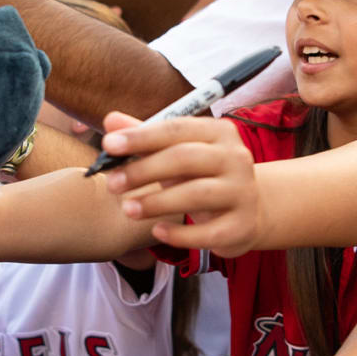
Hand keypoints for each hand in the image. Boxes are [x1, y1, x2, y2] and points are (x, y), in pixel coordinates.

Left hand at [98, 112, 264, 256]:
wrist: (248, 210)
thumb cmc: (202, 175)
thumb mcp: (176, 153)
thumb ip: (145, 138)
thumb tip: (110, 121)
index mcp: (219, 132)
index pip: (176, 129)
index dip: (141, 136)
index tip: (108, 144)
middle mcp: (236, 158)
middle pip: (185, 159)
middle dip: (144, 170)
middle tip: (112, 184)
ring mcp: (242, 192)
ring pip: (196, 195)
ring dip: (157, 202)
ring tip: (127, 210)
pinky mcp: (242, 226)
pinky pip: (208, 233)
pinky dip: (180, 235)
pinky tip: (157, 231)